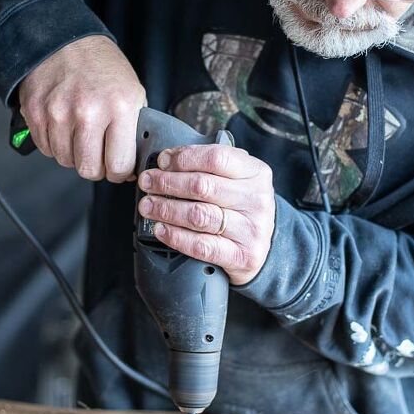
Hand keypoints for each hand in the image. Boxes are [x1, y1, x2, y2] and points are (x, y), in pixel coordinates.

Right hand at [18, 36, 145, 181]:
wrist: (64, 39)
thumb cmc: (101, 66)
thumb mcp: (133, 91)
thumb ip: (133, 129)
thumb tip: (133, 163)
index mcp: (119, 107)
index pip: (119, 165)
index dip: (120, 172)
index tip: (119, 168)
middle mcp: (88, 111)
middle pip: (89, 169)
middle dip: (96, 168)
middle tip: (99, 156)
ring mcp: (58, 113)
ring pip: (66, 161)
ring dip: (74, 154)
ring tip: (81, 134)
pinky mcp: (35, 113)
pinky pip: (46, 148)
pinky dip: (56, 144)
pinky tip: (64, 126)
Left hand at [137, 144, 275, 285]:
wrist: (266, 247)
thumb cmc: (243, 207)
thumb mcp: (239, 180)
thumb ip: (213, 167)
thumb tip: (168, 159)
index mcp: (256, 173)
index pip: (216, 158)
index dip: (184, 158)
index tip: (163, 161)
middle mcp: (256, 200)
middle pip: (202, 186)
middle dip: (167, 183)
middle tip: (147, 182)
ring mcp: (251, 229)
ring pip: (198, 215)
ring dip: (166, 209)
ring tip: (148, 206)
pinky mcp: (242, 256)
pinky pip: (201, 245)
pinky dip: (176, 237)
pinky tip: (161, 229)